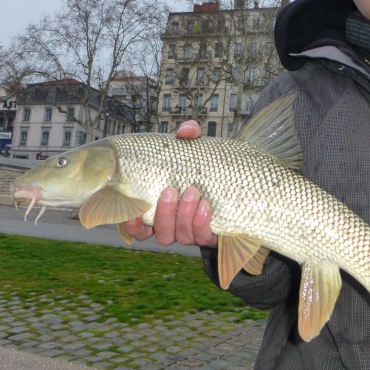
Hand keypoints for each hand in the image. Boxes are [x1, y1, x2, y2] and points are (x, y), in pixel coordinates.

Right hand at [122, 120, 217, 246]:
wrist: (236, 182)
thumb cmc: (202, 167)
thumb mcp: (192, 151)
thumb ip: (188, 136)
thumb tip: (185, 132)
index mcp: (160, 212)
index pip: (140, 229)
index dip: (133, 226)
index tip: (134, 213)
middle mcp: (174, 226)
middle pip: (162, 234)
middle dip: (164, 213)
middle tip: (171, 190)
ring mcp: (192, 233)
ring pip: (180, 236)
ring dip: (183, 215)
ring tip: (192, 192)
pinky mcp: (210, 235)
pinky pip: (202, 237)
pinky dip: (201, 223)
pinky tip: (205, 205)